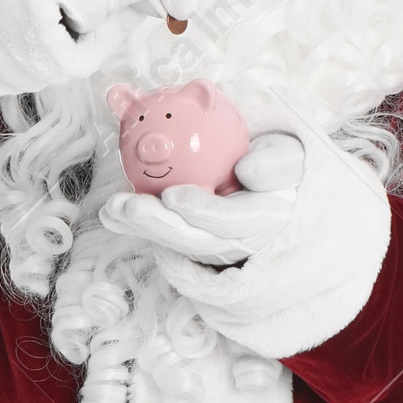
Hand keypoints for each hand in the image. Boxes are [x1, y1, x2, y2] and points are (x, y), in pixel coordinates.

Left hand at [100, 136, 303, 266]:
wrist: (274, 184)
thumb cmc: (276, 162)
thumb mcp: (290, 154)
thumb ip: (276, 161)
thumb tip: (247, 169)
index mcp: (263, 221)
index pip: (233, 221)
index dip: (203, 212)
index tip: (174, 196)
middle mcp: (237, 243)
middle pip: (196, 242)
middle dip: (159, 227)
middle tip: (128, 206)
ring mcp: (213, 248)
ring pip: (175, 244)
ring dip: (141, 228)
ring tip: (112, 209)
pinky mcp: (192, 245)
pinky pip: (163, 238)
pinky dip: (136, 227)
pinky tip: (113, 214)